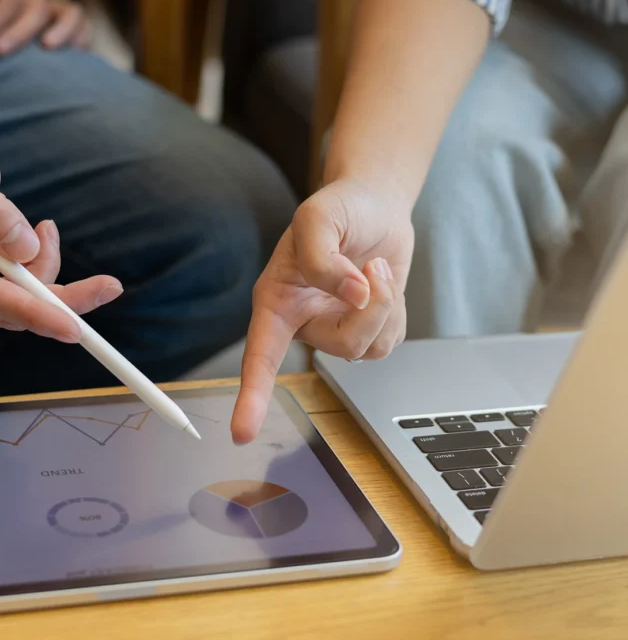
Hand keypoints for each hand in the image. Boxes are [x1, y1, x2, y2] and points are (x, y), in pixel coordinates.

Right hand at [0, 90, 118, 340]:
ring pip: (15, 304)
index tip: (74, 327)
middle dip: (60, 298)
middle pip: (8, 311)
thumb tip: (25, 250)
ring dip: (44, 273)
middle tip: (109, 285)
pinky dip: (33, 272)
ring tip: (47, 229)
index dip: (35, 313)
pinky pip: (10, 294)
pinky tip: (38, 238)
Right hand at [231, 178, 413, 442]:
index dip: (251, 395)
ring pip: (369, 348)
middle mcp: (303, 323)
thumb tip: (352, 297)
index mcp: (277, 301)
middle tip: (372, 268)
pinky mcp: (366, 333)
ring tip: (375, 268)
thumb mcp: (318, 217)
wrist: (374, 207)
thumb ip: (322, 257)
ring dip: (387, 304)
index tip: (242, 432)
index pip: (259, 355)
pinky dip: (397, 310)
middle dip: (370, 309)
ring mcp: (335, 331)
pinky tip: (383, 285)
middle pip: (341, 347)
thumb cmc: (337, 211)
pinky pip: (389, 341)